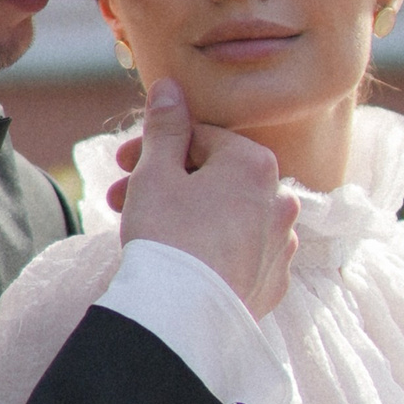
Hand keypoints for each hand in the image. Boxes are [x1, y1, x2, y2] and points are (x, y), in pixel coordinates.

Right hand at [110, 79, 300, 317]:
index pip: (199, 140)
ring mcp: (282, 245)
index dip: (154, 148)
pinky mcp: (275, 283)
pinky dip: (214, 251)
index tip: (121, 165)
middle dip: (166, 183)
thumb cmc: (167, 237)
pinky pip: (242, 254)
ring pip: (228, 216)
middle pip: (214, 179)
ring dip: (189, 215)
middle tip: (121, 199)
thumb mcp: (156, 173)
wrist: (184, 318)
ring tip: (147, 233)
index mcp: (255, 164)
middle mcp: (280, 200)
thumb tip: (171, 86)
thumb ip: (165, 127)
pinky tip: (184, 261)